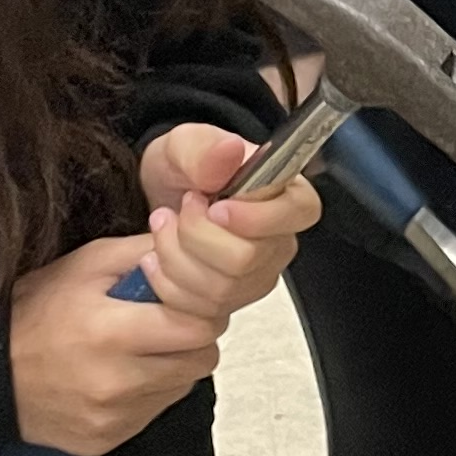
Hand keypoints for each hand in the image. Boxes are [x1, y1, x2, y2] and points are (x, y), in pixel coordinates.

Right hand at [7, 233, 226, 455]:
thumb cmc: (35, 311)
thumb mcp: (85, 265)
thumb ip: (142, 251)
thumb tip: (189, 238)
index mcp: (113, 333)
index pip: (199, 327)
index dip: (202, 309)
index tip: (188, 300)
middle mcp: (117, 382)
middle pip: (200, 360)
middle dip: (193, 338)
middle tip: (168, 323)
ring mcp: (113, 417)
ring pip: (182, 387)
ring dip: (173, 366)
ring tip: (140, 348)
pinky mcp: (106, 440)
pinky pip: (154, 413)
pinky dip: (150, 393)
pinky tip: (121, 375)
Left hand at [135, 121, 319, 327]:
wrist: (158, 198)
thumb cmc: (184, 168)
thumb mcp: (185, 144)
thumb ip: (204, 148)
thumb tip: (230, 151)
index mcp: (287, 194)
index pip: (299, 213)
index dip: (257, 217)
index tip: (216, 206)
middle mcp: (279, 241)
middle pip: (248, 259)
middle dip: (197, 236)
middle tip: (179, 208)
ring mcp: (256, 277)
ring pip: (220, 290)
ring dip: (175, 257)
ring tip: (163, 225)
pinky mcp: (228, 303)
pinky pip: (198, 311)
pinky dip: (167, 283)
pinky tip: (156, 257)